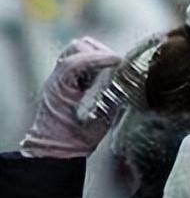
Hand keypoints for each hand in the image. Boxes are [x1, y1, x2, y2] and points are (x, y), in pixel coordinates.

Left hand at [20, 37, 121, 158]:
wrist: (55, 149)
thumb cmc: (74, 140)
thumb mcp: (97, 122)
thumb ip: (111, 101)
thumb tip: (126, 83)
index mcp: (60, 87)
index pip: (77, 61)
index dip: (100, 58)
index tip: (119, 61)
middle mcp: (58, 77)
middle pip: (78, 48)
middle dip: (100, 53)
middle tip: (116, 66)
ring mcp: (61, 76)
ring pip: (79, 49)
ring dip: (98, 54)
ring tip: (111, 68)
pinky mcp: (68, 78)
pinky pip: (82, 58)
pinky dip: (95, 60)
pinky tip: (105, 74)